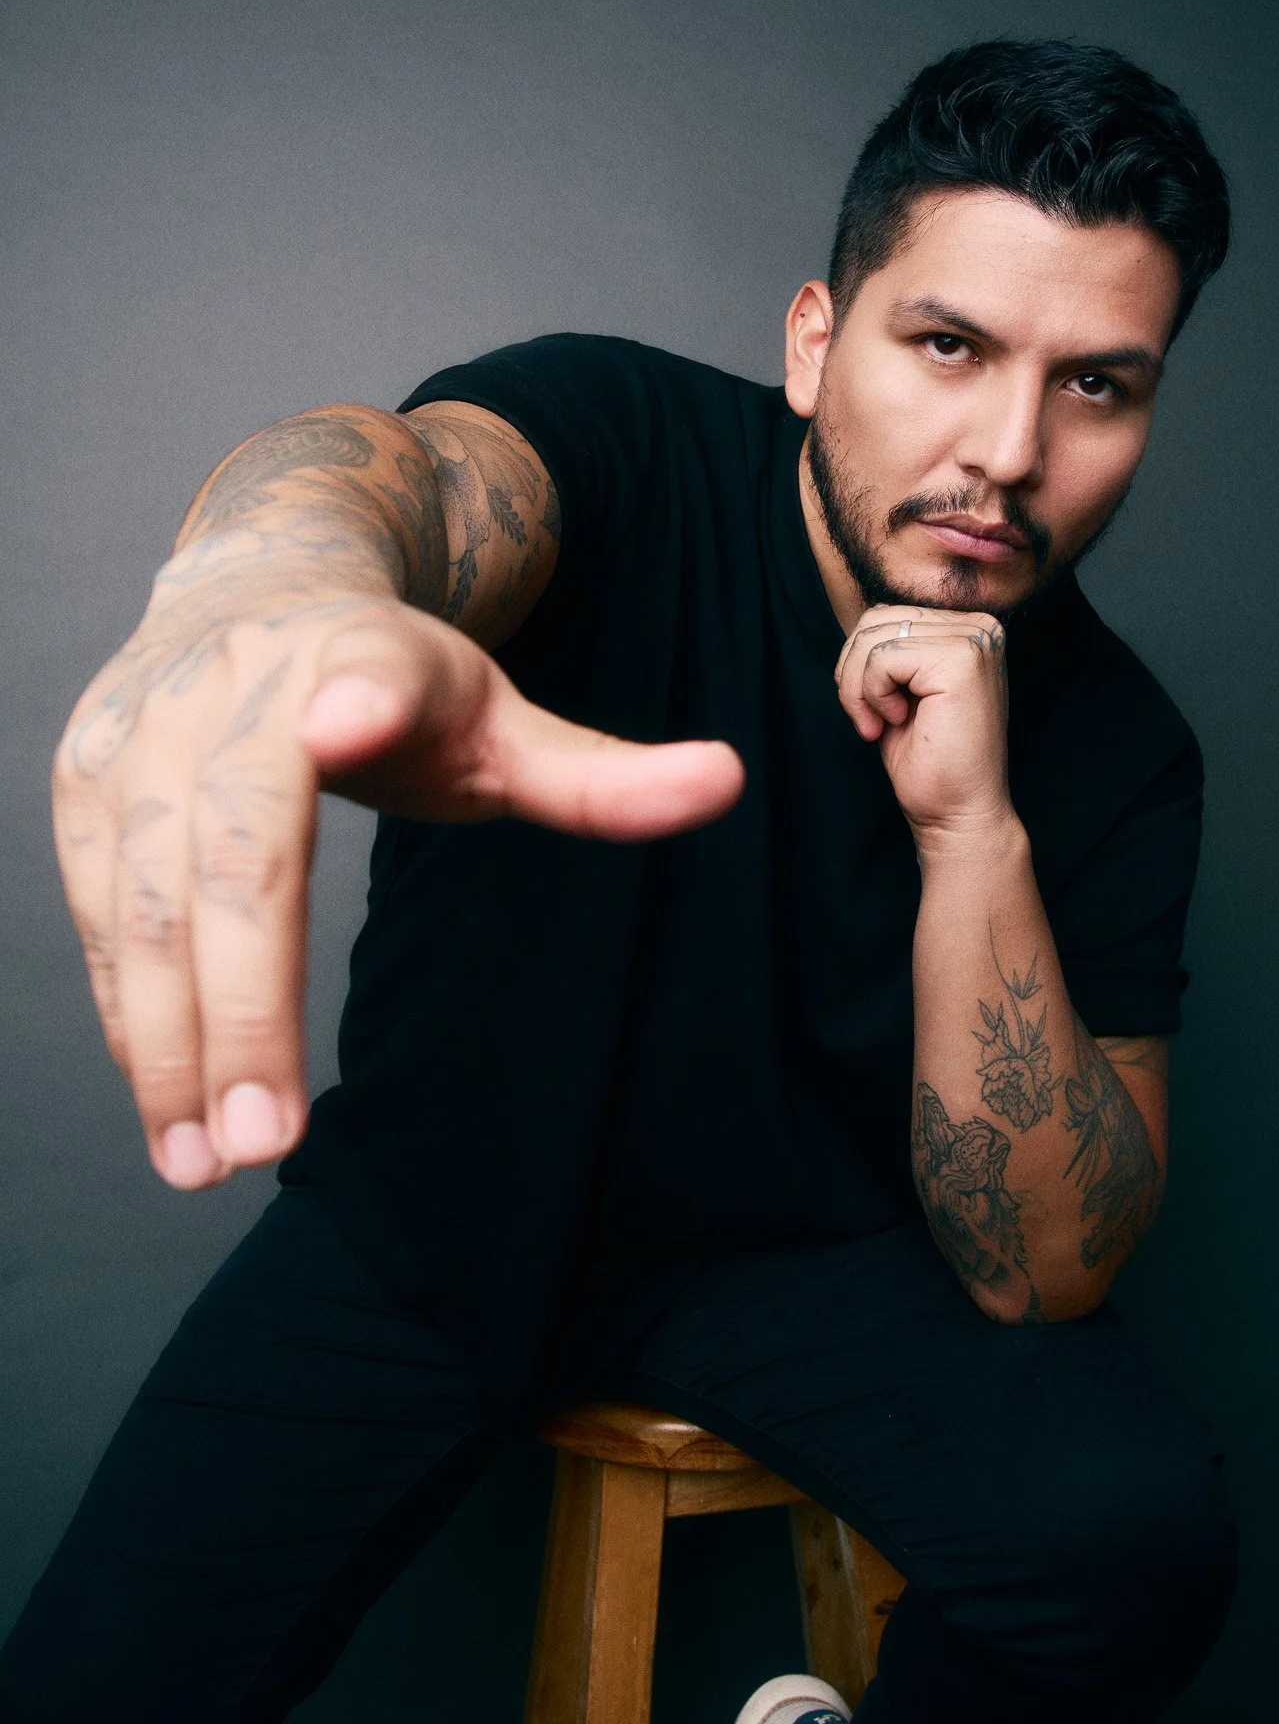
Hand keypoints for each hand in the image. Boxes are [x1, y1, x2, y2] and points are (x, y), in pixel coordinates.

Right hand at [52, 569, 743, 1190]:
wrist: (260, 576)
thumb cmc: (397, 679)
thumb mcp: (502, 719)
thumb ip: (600, 775)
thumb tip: (730, 781)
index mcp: (372, 657)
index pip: (370, 678)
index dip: (356, 702)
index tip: (339, 725)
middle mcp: (244, 680)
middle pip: (234, 841)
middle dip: (242, 1000)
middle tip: (265, 1146)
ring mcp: (146, 724)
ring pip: (143, 893)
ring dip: (165, 1039)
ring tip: (199, 1164)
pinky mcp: (86, 771)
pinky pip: (97, 909)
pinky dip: (126, 1011)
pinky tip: (166, 1104)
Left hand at [834, 605, 1014, 848]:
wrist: (958, 813)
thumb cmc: (930, 762)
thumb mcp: (902, 691)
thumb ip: (892, 650)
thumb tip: (859, 619)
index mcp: (968, 630)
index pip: (886, 615)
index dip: (860, 663)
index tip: (873, 710)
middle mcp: (979, 627)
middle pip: (876, 619)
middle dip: (852, 673)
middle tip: (868, 720)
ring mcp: (975, 640)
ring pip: (874, 636)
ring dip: (858, 688)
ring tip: (879, 724)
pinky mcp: (962, 660)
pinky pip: (882, 657)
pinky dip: (872, 694)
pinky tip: (896, 722)